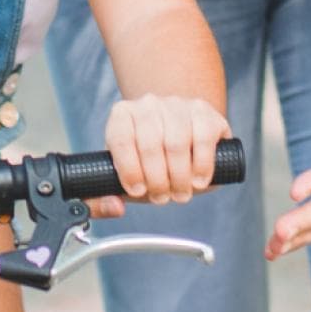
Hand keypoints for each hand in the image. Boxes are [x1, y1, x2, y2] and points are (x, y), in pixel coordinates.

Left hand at [103, 93, 228, 210]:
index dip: (129, 169)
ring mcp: (177, 104)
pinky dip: (202, 165)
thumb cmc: (149, 163)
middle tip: (162, 198)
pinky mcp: (203, 110)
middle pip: (150, 144)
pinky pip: (203, 137)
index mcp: (122, 115)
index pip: (120, 139)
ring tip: (181, 193)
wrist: (182, 139)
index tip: (138, 191)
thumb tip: (115, 207)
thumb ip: (106, 198)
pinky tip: (198, 181)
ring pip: (176, 142)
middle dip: (157, 180)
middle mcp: (148, 104)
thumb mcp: (126, 177)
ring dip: (179, 177)